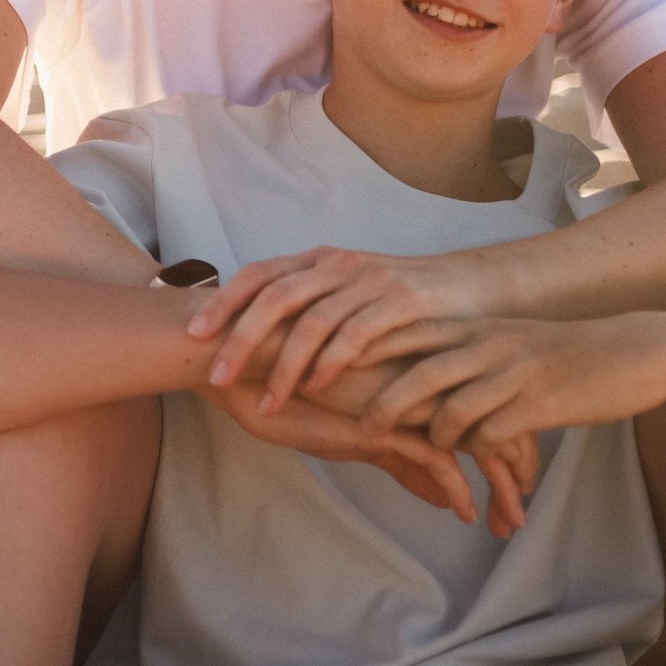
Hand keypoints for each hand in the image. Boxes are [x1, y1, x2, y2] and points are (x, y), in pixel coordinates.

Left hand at [190, 248, 492, 414]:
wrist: (474, 289)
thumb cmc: (404, 302)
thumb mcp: (350, 294)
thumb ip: (311, 305)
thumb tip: (253, 333)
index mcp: (319, 261)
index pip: (259, 276)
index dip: (223, 303)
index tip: (191, 335)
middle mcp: (338, 265)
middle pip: (274, 298)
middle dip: (240, 338)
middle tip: (215, 375)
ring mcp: (369, 280)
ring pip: (311, 321)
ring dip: (284, 367)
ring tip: (266, 404)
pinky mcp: (401, 301)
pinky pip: (356, 333)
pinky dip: (331, 362)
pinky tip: (315, 389)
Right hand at [202, 374, 530, 532]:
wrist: (243, 361)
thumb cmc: (287, 389)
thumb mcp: (360, 435)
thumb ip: (403, 461)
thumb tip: (440, 494)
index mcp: (418, 373)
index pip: (484, 408)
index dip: (507, 446)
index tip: (518, 482)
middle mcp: (422, 381)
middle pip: (497, 422)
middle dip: (517, 470)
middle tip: (522, 511)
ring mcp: (406, 398)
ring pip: (479, 439)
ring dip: (501, 485)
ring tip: (510, 521)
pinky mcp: (383, 419)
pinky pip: (438, 457)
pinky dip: (462, 488)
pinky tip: (468, 513)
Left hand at [357, 312, 665, 455]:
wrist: (632, 350)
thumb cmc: (565, 349)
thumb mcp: (506, 340)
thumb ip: (463, 349)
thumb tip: (416, 368)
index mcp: (473, 327)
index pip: (402, 332)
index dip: (359, 348)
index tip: (319, 365)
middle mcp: (485, 345)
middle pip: (415, 373)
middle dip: (381, 403)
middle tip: (356, 428)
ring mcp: (511, 374)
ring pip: (449, 408)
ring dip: (428, 436)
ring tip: (415, 451)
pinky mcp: (538, 404)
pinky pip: (489, 433)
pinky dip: (472, 452)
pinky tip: (474, 465)